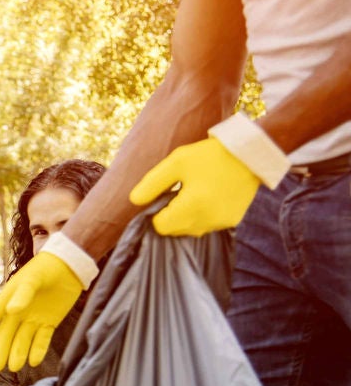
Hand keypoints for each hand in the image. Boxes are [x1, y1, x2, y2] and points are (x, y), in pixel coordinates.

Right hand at [0, 251, 83, 372]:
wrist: (70, 264)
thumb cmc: (46, 268)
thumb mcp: (34, 278)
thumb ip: (23, 294)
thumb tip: (11, 312)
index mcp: (8, 300)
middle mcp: (18, 311)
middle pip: (7, 335)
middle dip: (0, 351)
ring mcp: (34, 318)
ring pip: (23, 339)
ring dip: (18, 353)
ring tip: (14, 368)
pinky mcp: (50, 322)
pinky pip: (42, 339)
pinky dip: (38, 350)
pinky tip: (33, 362)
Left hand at [129, 137, 261, 235]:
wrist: (250, 154)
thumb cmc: (210, 156)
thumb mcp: (176, 162)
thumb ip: (152, 184)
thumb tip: (134, 201)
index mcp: (192, 207)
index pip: (161, 227)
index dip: (156, 213)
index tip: (163, 196)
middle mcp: (208, 221)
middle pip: (174, 231)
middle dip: (171, 215)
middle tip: (180, 192)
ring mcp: (222, 223)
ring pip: (191, 230)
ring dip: (186, 217)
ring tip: (195, 193)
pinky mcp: (232, 221)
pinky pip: (207, 226)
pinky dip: (201, 216)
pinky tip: (207, 197)